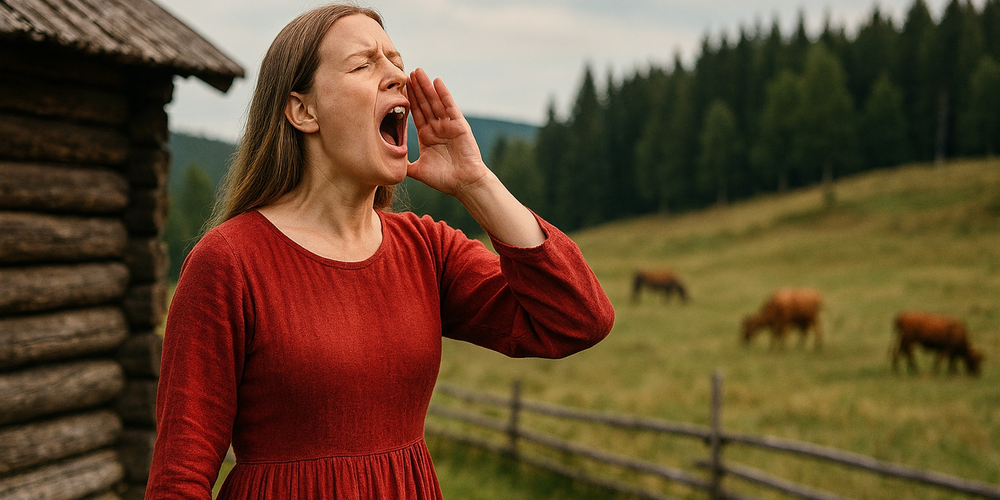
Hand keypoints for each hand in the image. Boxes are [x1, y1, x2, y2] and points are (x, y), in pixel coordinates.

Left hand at [406, 68, 488, 195]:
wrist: (464, 184)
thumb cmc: (444, 180)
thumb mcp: (418, 171)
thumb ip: (404, 165)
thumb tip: (386, 164)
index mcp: (427, 136)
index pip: (415, 114)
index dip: (408, 100)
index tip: (399, 87)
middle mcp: (437, 128)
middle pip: (424, 104)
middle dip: (416, 89)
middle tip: (408, 73)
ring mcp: (448, 125)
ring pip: (435, 102)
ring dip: (426, 87)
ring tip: (418, 72)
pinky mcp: (459, 125)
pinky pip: (450, 106)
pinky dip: (443, 93)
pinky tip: (437, 81)